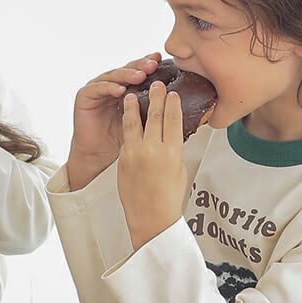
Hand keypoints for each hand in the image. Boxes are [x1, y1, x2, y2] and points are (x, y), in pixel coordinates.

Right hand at [67, 52, 161, 189]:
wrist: (97, 156)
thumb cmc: (119, 141)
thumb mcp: (142, 121)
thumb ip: (153, 108)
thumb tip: (176, 100)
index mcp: (127, 89)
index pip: (140, 72)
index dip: (150, 65)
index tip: (163, 62)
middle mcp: (112, 85)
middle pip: (127, 70)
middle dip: (141, 66)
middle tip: (152, 65)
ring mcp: (98, 89)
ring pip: (113, 75)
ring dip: (127, 74)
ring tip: (139, 76)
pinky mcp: (84, 96)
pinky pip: (97, 88)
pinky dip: (108, 87)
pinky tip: (119, 89)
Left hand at [118, 82, 188, 250]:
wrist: (151, 217)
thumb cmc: (169, 197)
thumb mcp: (179, 169)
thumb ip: (173, 149)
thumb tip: (170, 134)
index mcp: (172, 152)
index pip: (173, 120)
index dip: (172, 104)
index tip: (172, 93)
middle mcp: (153, 150)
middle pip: (155, 116)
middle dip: (156, 98)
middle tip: (156, 85)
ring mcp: (135, 154)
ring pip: (134, 122)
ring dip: (134, 106)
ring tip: (132, 94)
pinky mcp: (123, 160)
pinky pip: (126, 137)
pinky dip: (127, 124)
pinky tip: (127, 116)